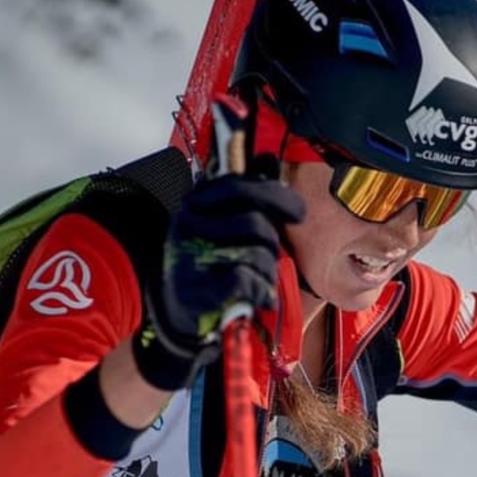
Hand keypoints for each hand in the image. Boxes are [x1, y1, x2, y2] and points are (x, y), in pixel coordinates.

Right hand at [134, 159, 303, 389]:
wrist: (179, 312)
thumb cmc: (210, 264)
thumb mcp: (222, 225)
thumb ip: (246, 198)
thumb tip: (272, 164)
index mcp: (197, 202)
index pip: (240, 186)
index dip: (276, 196)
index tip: (298, 212)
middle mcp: (189, 222)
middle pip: (254, 221)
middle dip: (274, 241)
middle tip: (275, 255)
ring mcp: (191, 254)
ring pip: (255, 252)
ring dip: (268, 270)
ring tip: (260, 280)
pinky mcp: (197, 287)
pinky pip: (247, 279)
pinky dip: (261, 291)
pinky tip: (259, 298)